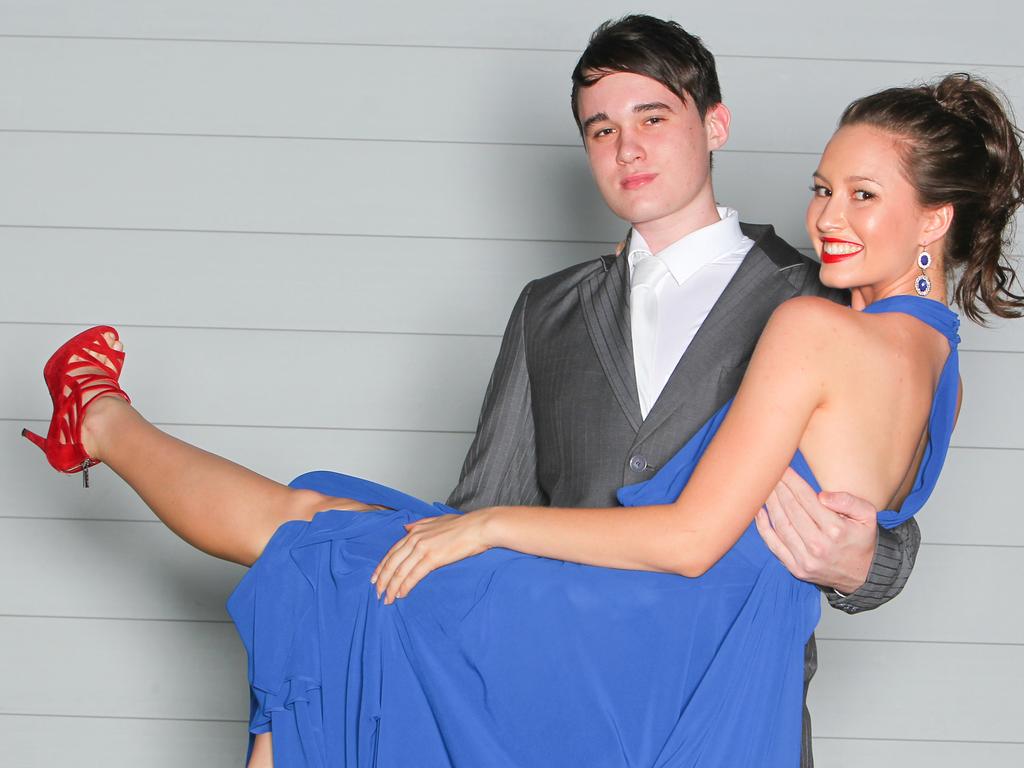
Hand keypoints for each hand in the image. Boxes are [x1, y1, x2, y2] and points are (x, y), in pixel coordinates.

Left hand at [371, 511, 490, 603]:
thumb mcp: (437, 520)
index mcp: (415, 531)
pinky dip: (405, 586)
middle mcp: (415, 538)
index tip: (375, 578)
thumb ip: (420, 524)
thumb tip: (406, 528)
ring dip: (391, 587)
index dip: (382, 566)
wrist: (479, 527)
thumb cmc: (462, 525)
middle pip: (392, 563)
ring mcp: (423, 548)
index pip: (392, 551)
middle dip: (382, 580)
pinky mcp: (433, 558)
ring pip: (400, 571)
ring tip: (386, 599)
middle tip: (377, 594)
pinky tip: (401, 594)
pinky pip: (414, 575)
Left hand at [755, 468, 876, 593]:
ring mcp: (805, 559)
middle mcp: (818, 545)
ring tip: (763, 487)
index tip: (783, 468)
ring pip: (780, 525)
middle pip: (791, 509)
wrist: (863, 575)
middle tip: (770, 472)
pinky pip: (774, 545)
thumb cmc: (862, 539)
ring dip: (770, 504)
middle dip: (779, 488)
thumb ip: (849, 501)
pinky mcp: (796, 568)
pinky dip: (763, 528)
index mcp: (836, 530)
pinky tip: (759, 512)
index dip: (792, 481)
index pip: (806, 498)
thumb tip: (822, 496)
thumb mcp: (868, 516)